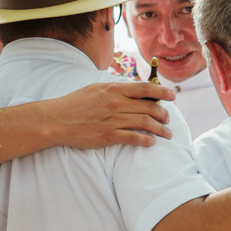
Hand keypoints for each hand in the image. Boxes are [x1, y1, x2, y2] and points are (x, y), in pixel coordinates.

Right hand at [52, 80, 175, 148]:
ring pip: (145, 123)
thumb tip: (131, 90)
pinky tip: (151, 142)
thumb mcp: (96, 88)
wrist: (58, 119)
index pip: (145, 88)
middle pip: (149, 107)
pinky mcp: (108, 136)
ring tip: (167, 133)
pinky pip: (133, 138)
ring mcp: (113, 120)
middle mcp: (116, 103)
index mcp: (114, 89)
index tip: (172, 96)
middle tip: (168, 119)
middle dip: (163, 114)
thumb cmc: (75, 103)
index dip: (162, 91)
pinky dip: (145, 140)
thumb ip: (115, 88)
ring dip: (159, 129)